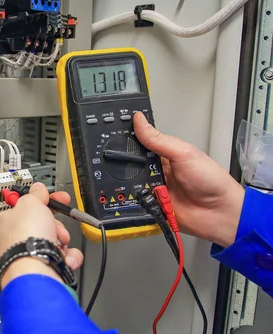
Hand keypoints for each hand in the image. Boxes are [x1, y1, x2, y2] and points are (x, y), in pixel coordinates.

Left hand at [0, 183, 83, 287]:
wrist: (34, 270)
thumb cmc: (25, 237)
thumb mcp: (31, 204)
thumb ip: (35, 195)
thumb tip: (38, 189)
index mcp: (5, 222)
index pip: (26, 208)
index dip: (43, 201)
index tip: (58, 199)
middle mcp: (13, 241)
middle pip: (42, 226)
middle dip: (56, 225)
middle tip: (57, 226)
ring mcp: (26, 257)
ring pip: (53, 243)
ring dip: (62, 242)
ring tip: (60, 244)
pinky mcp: (40, 270)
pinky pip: (60, 260)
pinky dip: (67, 258)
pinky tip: (65, 258)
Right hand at [134, 112, 244, 246]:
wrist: (220, 213)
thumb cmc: (211, 180)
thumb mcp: (184, 153)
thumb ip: (159, 139)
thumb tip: (139, 120)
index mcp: (164, 154)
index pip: (139, 143)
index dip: (128, 139)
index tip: (113, 134)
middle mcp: (156, 171)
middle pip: (130, 164)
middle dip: (125, 164)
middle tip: (123, 162)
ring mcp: (153, 189)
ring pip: (128, 184)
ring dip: (130, 184)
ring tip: (140, 182)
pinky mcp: (151, 206)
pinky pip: (134, 203)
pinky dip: (133, 201)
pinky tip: (137, 197)